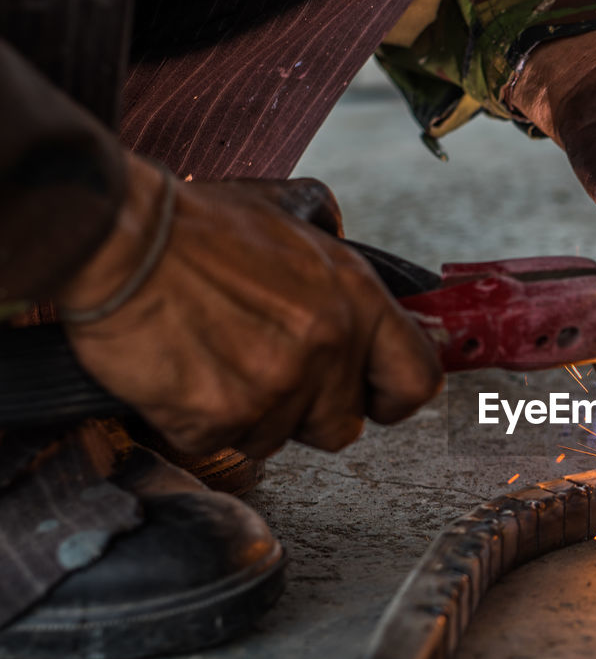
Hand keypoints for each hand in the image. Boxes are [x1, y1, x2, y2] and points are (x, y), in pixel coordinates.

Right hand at [56, 155, 442, 457]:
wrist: (116, 238)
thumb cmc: (194, 226)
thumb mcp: (286, 215)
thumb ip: (332, 250)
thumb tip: (352, 263)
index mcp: (356, 297)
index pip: (416, 380)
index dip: (392, 397)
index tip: (372, 398)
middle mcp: (328, 346)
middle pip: (343, 427)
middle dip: (307, 411)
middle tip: (265, 372)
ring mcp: (277, 386)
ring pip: (278, 439)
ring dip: (248, 414)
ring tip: (214, 360)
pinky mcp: (220, 416)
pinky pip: (220, 442)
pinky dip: (196, 421)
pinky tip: (181, 375)